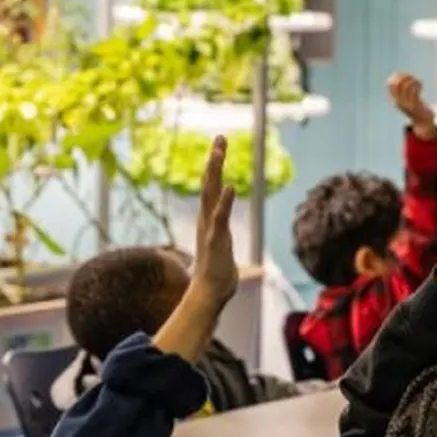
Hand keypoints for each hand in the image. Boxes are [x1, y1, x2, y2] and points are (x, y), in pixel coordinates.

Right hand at [191, 135, 238, 307]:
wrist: (208, 297)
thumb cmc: (217, 278)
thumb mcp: (221, 254)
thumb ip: (220, 244)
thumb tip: (219, 248)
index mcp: (209, 222)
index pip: (211, 190)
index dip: (214, 168)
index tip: (219, 147)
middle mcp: (207, 221)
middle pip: (209, 185)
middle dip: (215, 161)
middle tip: (220, 138)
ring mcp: (209, 230)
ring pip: (210, 195)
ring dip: (214, 172)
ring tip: (219, 151)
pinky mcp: (215, 242)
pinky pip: (220, 218)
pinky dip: (224, 202)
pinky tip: (230, 186)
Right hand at [388, 72, 436, 139]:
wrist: (423, 122)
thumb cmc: (415, 107)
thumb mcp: (406, 99)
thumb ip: (402, 90)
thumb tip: (398, 75)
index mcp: (395, 100)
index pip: (390, 84)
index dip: (397, 76)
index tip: (405, 75)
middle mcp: (399, 102)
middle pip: (398, 84)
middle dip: (405, 77)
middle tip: (412, 77)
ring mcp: (407, 104)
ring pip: (407, 86)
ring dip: (413, 80)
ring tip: (417, 81)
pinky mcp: (416, 105)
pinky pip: (415, 91)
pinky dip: (418, 84)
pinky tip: (421, 85)